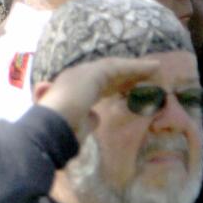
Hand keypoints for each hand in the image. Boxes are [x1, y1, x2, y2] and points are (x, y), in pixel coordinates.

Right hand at [34, 56, 161, 140]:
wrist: (48, 129)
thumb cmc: (60, 135)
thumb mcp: (76, 127)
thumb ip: (86, 120)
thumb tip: (97, 116)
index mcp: (68, 92)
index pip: (94, 86)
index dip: (111, 87)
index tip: (127, 90)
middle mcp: (73, 79)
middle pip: (105, 74)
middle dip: (125, 75)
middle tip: (145, 77)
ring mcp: (80, 74)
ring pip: (112, 67)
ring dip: (134, 69)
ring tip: (153, 69)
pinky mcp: (91, 73)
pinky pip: (118, 67)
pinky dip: (137, 67)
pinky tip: (153, 68)